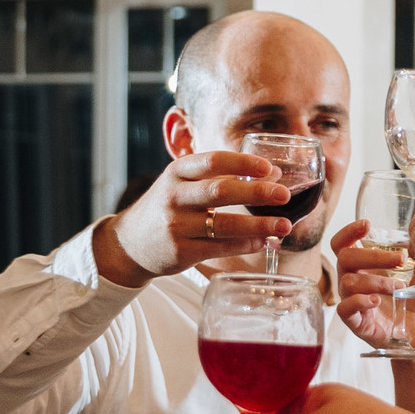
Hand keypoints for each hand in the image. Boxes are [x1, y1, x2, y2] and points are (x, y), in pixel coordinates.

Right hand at [92, 152, 291, 286]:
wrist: (130, 244)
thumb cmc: (166, 209)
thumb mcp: (180, 184)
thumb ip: (217, 176)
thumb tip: (271, 173)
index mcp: (176, 172)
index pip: (213, 161)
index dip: (244, 163)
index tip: (270, 168)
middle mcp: (173, 197)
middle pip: (221, 191)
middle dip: (257, 193)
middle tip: (284, 195)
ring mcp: (175, 226)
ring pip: (223, 224)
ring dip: (258, 225)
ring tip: (284, 225)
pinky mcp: (180, 252)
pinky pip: (219, 248)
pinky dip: (245, 245)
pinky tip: (263, 242)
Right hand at [331, 221, 414, 352]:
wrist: (413, 335)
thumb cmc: (409, 303)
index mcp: (360, 267)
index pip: (342, 244)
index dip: (349, 232)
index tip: (368, 225)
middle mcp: (349, 281)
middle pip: (345, 258)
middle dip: (374, 255)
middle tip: (401, 259)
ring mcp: (349, 301)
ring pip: (348, 282)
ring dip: (376, 281)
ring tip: (399, 287)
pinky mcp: (354, 321)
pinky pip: (345, 308)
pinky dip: (361, 301)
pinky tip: (377, 300)